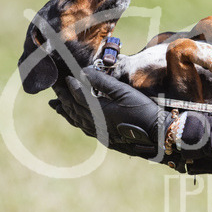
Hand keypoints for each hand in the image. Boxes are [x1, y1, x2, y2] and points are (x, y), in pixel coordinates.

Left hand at [49, 67, 173, 160]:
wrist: (158, 136)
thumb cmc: (144, 111)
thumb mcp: (124, 92)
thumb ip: (103, 81)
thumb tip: (83, 72)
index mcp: (99, 111)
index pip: (78, 96)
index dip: (70, 86)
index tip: (65, 76)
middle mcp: (96, 124)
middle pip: (73, 109)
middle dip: (62, 97)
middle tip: (53, 87)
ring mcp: (100, 133)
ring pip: (77, 120)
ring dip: (65, 111)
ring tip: (55, 105)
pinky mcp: (106, 139)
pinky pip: (85, 128)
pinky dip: (76, 121)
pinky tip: (75, 118)